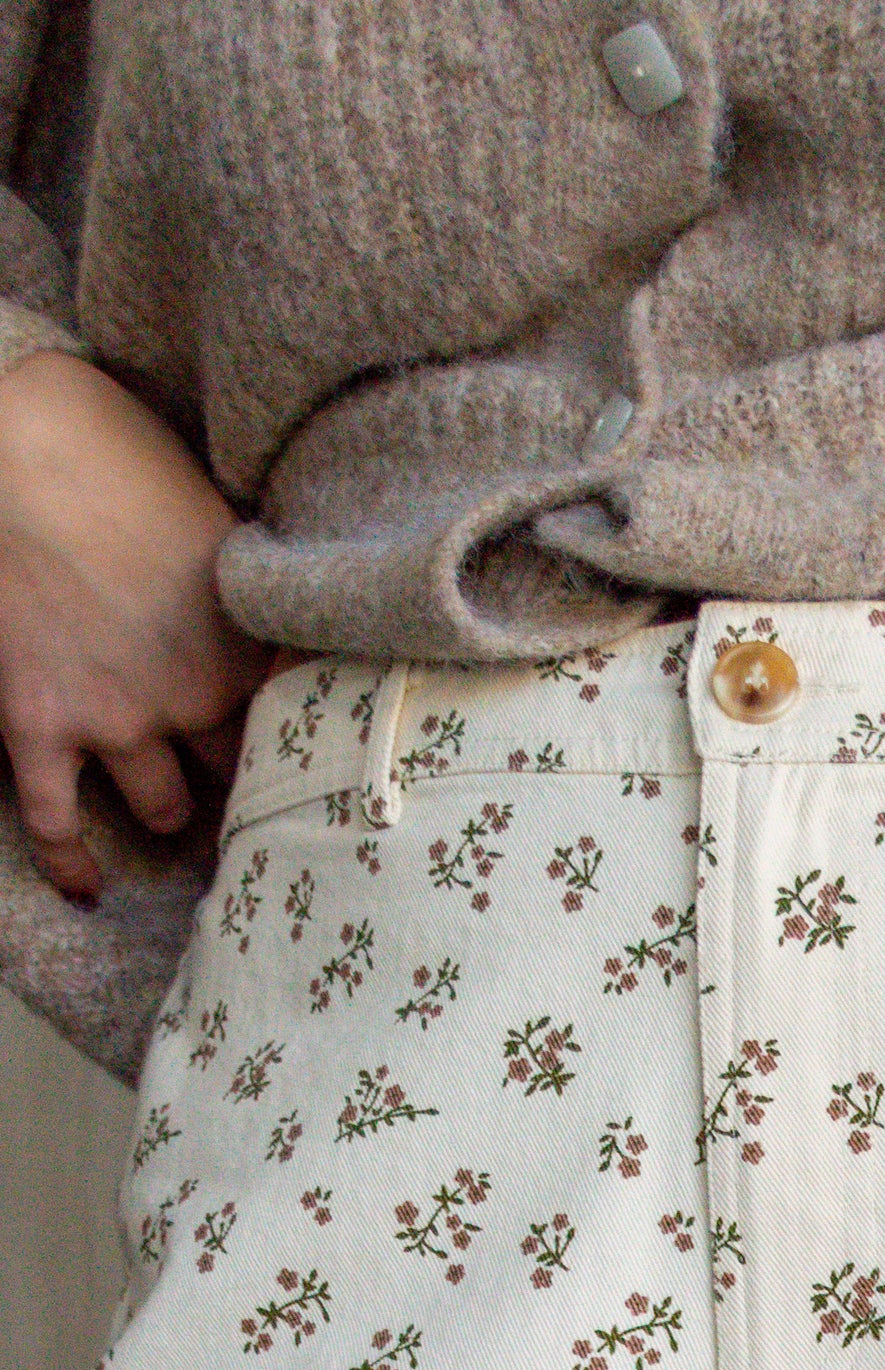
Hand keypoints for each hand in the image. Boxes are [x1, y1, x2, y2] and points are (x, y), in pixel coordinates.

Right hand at [0, 351, 274, 905]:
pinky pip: (55, 820)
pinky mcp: (38, 723)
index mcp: (249, 645)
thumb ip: (258, 580)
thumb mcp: (221, 512)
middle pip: (242, 779)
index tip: (330, 774)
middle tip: (253, 799)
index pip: (307, 730)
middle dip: (245, 786)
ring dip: (167, 807)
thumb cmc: (118, 449)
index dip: (313, 751)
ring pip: (162, 807)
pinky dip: (69, 859)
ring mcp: (113, 719)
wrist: (17, 442)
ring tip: (170, 808)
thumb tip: (304, 595)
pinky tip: (86, 889)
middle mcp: (193, 697)